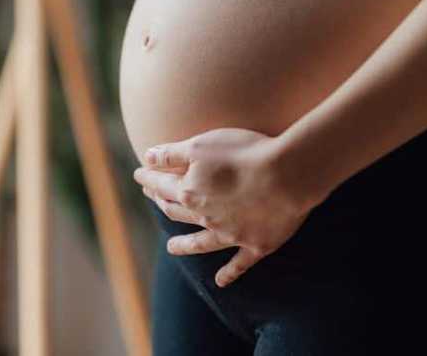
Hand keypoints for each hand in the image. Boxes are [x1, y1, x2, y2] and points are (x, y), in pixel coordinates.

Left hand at [133, 128, 320, 286]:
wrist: (287, 175)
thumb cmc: (243, 153)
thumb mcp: (200, 145)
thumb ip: (171, 154)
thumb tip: (146, 157)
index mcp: (190, 192)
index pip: (161, 185)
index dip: (148, 178)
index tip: (139, 174)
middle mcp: (205, 217)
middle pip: (177, 211)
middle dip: (162, 203)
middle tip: (154, 198)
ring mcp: (230, 234)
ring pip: (200, 243)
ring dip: (184, 245)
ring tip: (172, 248)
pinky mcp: (256, 245)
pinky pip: (239, 264)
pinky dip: (229, 274)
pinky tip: (220, 282)